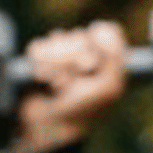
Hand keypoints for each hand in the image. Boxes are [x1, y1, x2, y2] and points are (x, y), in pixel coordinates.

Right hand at [9, 18, 131, 152]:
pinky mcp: (39, 59)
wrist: (50, 126)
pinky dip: (40, 66)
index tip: (90, 68)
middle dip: (73, 61)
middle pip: (77, 35)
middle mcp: (86, 53)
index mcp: (107, 58)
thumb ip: (114, 55)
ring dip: (56, 66)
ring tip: (58, 85)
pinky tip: (44, 81)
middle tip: (73, 83)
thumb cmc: (83, 111)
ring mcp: (62, 54)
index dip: (93, 49)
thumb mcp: (109, 87)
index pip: (100, 31)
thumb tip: (99, 27)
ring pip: (56, 39)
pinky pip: (38, 47)